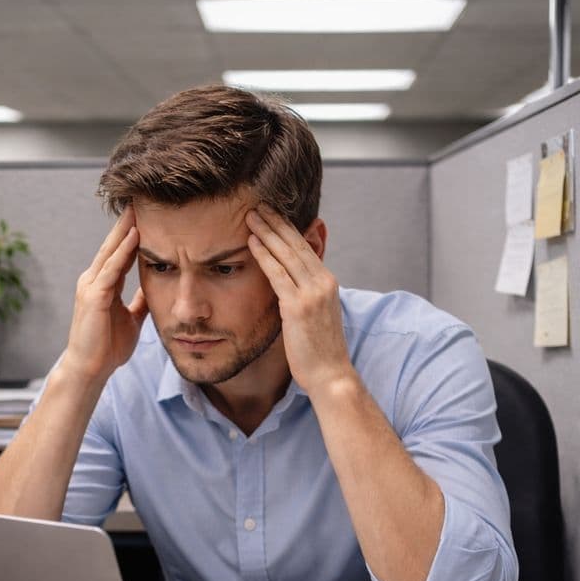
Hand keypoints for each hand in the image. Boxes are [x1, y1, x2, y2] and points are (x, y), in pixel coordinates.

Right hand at [65, 206, 147, 383]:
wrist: (90, 370)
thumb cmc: (107, 348)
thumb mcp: (131, 320)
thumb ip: (139, 302)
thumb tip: (154, 290)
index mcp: (103, 285)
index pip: (119, 252)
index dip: (133, 233)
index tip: (148, 214)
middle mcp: (94, 280)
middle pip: (113, 244)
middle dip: (127, 222)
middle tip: (143, 198)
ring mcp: (91, 286)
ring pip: (111, 251)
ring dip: (126, 229)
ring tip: (140, 207)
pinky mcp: (93, 296)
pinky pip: (110, 269)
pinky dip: (122, 252)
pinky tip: (135, 236)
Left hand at [245, 205, 352, 393]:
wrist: (330, 375)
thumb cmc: (319, 352)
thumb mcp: (315, 317)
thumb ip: (303, 297)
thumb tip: (287, 290)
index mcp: (328, 282)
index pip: (305, 248)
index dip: (288, 229)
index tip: (272, 214)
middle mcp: (323, 282)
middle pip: (296, 244)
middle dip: (276, 222)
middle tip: (258, 205)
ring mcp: (312, 293)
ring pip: (286, 254)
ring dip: (266, 232)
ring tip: (250, 215)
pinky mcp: (298, 306)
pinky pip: (277, 274)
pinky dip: (263, 255)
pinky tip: (251, 242)